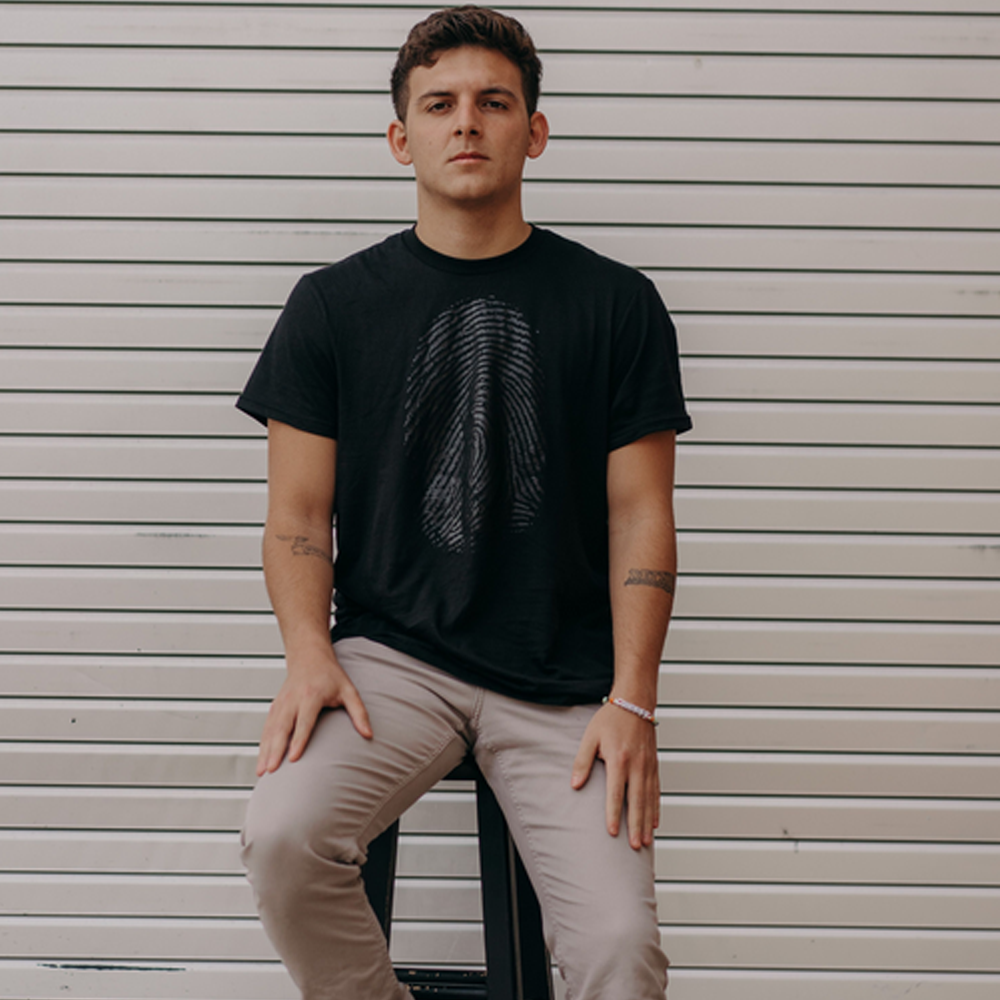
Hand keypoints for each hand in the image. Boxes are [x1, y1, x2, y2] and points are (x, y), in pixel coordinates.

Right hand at [256, 650, 371, 775]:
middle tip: (272, 769)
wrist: (309, 656)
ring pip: (271, 729)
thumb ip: (359, 712)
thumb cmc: (329, 674)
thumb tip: (369, 734)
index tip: (293, 758)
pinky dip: (262, 743)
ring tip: (262, 771)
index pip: (304, 721)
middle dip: (276, 749)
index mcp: (312, 695)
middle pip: (282, 727)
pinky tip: (261, 758)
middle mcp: (293, 699)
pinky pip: (266, 727)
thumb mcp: (349, 690)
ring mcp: (282, 703)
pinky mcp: (275, 706)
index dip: (298, 740)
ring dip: (265, 750)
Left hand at [570, 702, 659, 849]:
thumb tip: (575, 785)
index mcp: (619, 759)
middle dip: (635, 825)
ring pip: (649, 799)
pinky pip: (656, 791)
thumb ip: (582, 762)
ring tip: (645, 842)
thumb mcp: (590, 737)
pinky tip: (655, 822)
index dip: (613, 814)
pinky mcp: (654, 765)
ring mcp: (648, 766)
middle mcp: (636, 765)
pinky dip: (656, 808)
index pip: (615, 793)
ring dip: (647, 822)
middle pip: (636, 801)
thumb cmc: (610, 718)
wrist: (635, 702)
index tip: (612, 832)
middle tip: (634, 846)